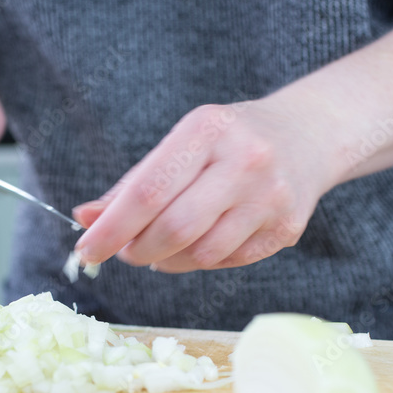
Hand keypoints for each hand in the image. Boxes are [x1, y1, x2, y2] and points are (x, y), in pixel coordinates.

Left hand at [72, 95, 340, 272]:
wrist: (308, 136)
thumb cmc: (229, 141)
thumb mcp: (182, 145)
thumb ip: (134, 184)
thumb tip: (84, 218)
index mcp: (208, 130)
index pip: (149, 190)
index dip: (112, 227)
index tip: (86, 249)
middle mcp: (245, 161)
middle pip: (175, 228)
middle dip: (138, 250)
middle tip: (126, 252)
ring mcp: (271, 197)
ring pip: (202, 253)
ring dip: (168, 260)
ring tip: (161, 248)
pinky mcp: (287, 229)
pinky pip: (227, 262)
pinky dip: (200, 261)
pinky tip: (198, 243)